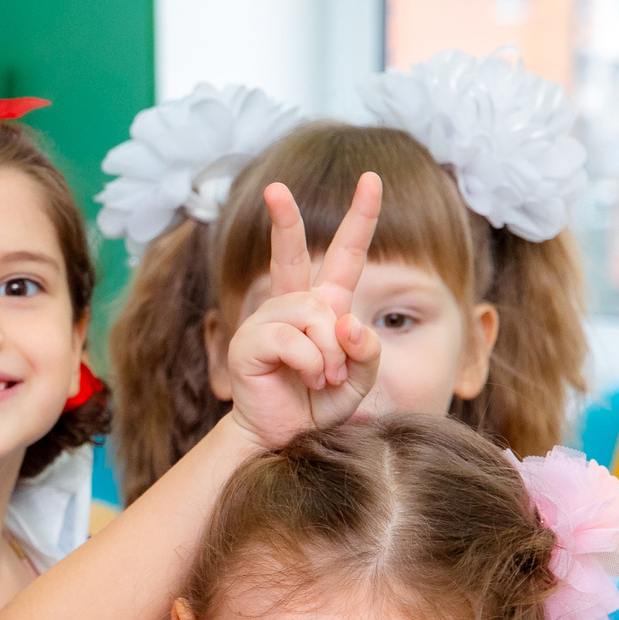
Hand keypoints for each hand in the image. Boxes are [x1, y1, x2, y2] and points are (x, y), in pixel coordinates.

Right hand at [221, 175, 382, 445]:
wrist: (284, 440)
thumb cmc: (318, 408)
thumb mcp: (360, 380)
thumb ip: (368, 352)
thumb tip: (347, 323)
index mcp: (322, 307)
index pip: (346, 256)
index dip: (361, 217)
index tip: (370, 179)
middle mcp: (292, 306)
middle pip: (292, 254)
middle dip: (284, 220)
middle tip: (274, 189)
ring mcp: (266, 322)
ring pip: (314, 314)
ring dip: (330, 352)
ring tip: (325, 378)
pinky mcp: (247, 343)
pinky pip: (292, 339)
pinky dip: (310, 362)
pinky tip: (307, 379)